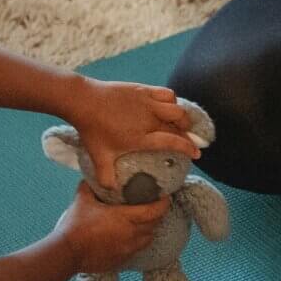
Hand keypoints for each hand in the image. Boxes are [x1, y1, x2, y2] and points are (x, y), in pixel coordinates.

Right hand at [52, 182, 169, 271]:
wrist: (67, 253)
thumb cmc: (75, 226)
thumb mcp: (82, 200)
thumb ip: (89, 187)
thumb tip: (90, 177)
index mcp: (125, 218)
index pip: (154, 211)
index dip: (163, 203)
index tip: (165, 197)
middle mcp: (131, 234)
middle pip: (154, 224)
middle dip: (157, 215)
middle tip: (153, 207)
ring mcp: (127, 249)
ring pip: (148, 239)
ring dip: (149, 230)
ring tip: (143, 223)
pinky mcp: (121, 260)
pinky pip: (137, 250)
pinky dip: (137, 242)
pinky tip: (129, 237)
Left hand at [67, 78, 200, 189]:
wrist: (83, 101)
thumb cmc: (92, 130)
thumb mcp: (98, 156)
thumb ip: (105, 175)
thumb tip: (110, 190)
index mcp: (141, 137)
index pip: (173, 142)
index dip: (188, 148)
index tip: (197, 154)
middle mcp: (149, 119)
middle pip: (180, 124)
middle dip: (188, 133)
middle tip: (187, 138)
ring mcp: (147, 102)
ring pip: (176, 107)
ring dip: (181, 116)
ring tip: (179, 122)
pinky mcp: (143, 89)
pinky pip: (166, 93)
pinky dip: (172, 100)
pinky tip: (167, 106)